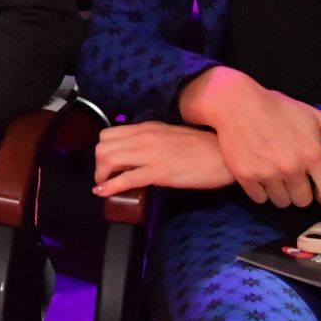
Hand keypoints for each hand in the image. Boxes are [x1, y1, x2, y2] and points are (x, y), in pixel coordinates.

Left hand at [93, 122, 234, 195]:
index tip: (106, 164)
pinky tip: (103, 193)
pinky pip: (125, 179)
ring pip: (108, 160)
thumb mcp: (169, 136)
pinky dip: (109, 187)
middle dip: (98, 165)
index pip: (108, 133)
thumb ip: (150, 141)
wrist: (223, 155)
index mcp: (146, 128)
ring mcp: (150, 154)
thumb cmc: (201, 147)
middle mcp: (143, 137)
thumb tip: (135, 153)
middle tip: (104, 177)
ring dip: (101, 176)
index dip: (101, 151)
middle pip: (102, 147)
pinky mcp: (158, 172)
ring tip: (104, 185)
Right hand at [178, 66, 320, 207]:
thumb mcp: (311, 115)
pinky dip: (261, 192)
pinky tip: (260, 177)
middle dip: (300, 192)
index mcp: (313, 154)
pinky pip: (260, 198)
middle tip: (293, 178)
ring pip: (281, 202)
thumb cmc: (277, 107)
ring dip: (280, 193)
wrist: (236, 103)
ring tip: (276, 178)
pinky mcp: (246, 177)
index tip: (318, 188)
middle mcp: (293, 168)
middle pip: (304, 201)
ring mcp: (268, 174)